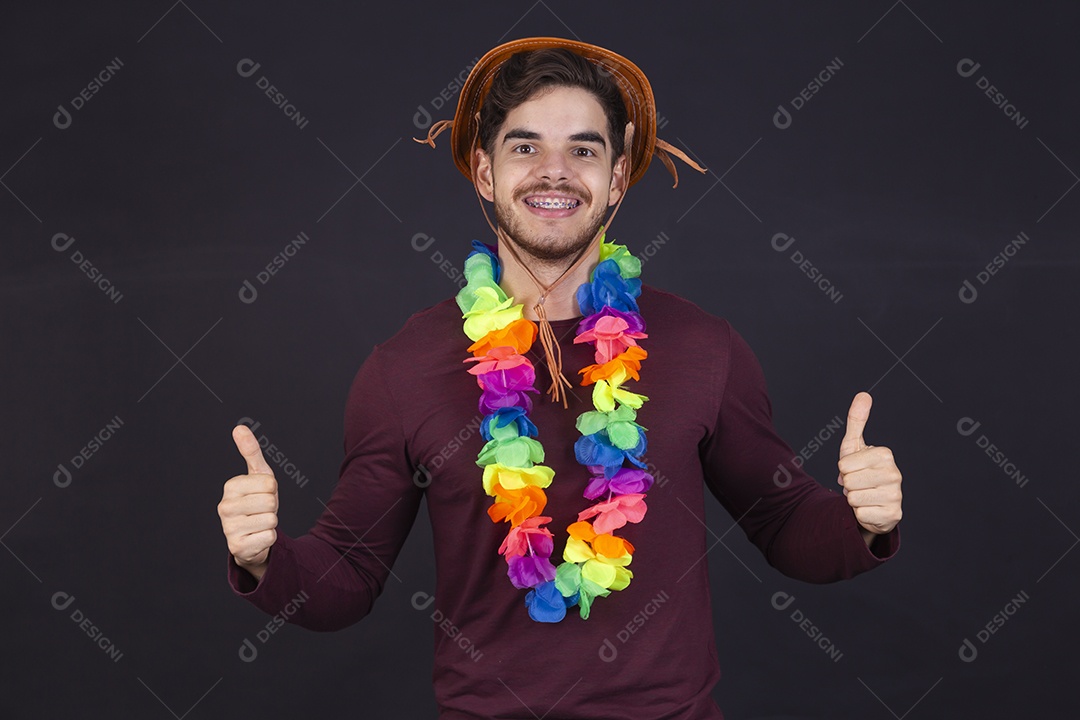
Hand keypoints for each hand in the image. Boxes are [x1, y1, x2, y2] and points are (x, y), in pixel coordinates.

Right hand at [218, 424, 278, 576]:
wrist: (252, 536)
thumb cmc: (256, 501)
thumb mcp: (258, 475)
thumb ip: (251, 451)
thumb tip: (239, 428)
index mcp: (231, 486)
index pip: (270, 483)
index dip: (272, 490)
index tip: (262, 494)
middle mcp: (225, 507)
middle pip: (271, 502)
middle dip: (273, 507)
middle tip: (262, 511)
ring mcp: (228, 529)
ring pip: (271, 520)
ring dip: (271, 523)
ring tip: (259, 523)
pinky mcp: (237, 548)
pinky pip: (270, 537)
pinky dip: (269, 538)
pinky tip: (257, 537)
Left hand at [837, 392, 902, 536]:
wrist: (874, 502)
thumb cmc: (861, 471)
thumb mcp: (854, 446)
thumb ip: (857, 421)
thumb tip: (863, 394)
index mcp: (885, 454)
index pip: (844, 464)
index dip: (844, 469)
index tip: (855, 469)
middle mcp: (895, 474)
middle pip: (848, 481)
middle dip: (848, 484)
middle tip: (858, 484)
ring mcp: (896, 496)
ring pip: (853, 498)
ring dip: (853, 499)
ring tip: (864, 495)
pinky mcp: (893, 516)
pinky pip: (860, 514)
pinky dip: (860, 513)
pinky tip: (870, 508)